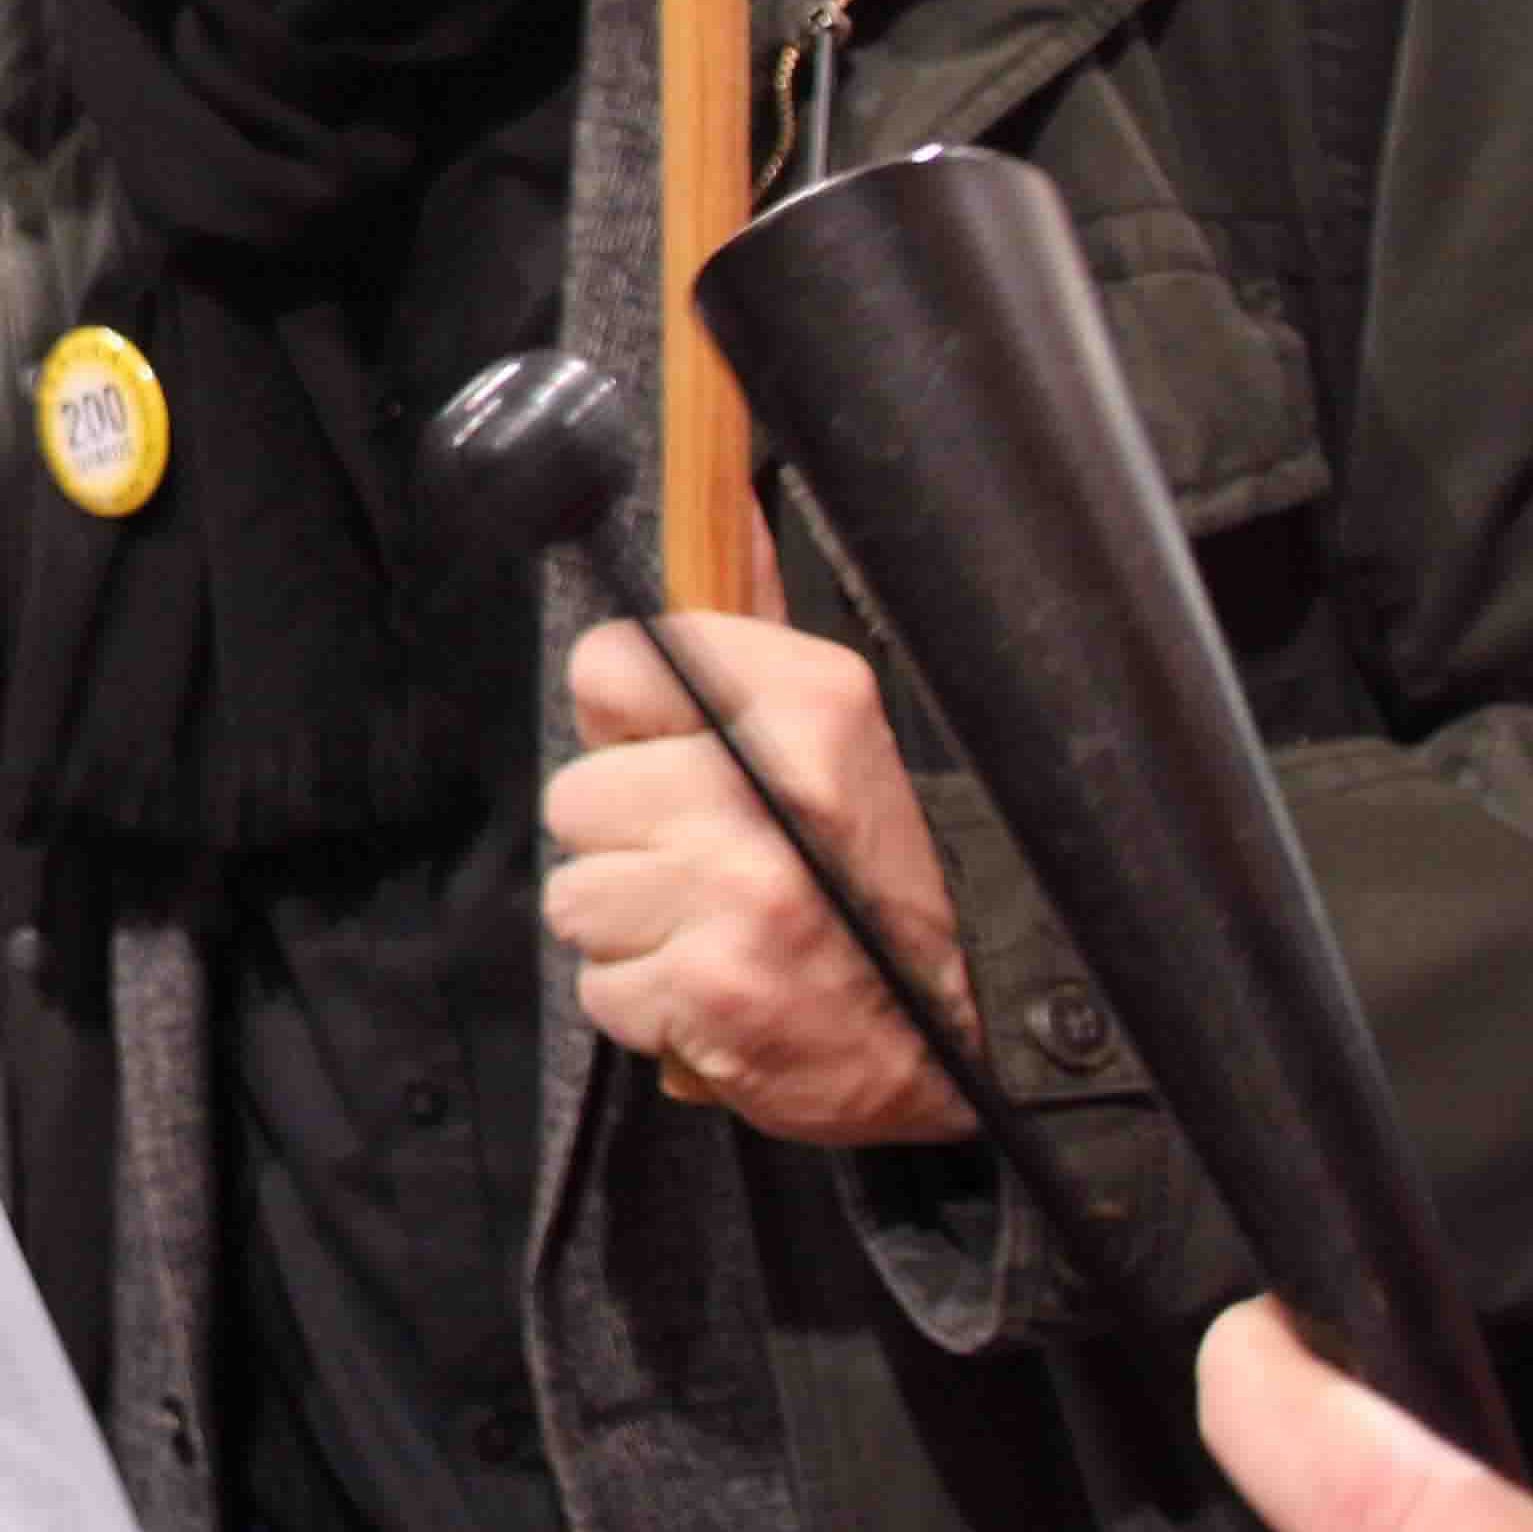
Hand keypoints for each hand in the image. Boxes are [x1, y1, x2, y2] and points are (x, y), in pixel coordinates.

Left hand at [541, 607, 977, 1145]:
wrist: (956, 1033)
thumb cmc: (878, 886)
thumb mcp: (834, 728)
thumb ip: (750, 626)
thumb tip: (726, 498)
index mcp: (804, 702)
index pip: (609, 666)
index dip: (628, 725)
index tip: (674, 757)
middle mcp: (768, 788)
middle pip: (576, 796)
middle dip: (628, 842)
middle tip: (711, 867)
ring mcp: (739, 890)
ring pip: (577, 896)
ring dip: (634, 928)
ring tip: (717, 929)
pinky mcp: (712, 988)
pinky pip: (601, 988)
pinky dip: (650, 1006)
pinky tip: (720, 987)